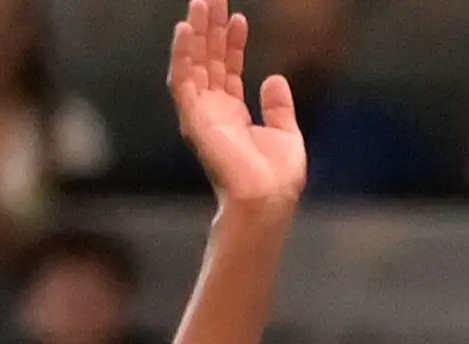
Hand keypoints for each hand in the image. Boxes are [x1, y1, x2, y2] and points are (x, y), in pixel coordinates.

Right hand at [168, 0, 304, 215]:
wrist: (267, 199)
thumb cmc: (276, 179)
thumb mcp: (286, 134)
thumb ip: (278, 107)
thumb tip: (275, 79)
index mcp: (233, 115)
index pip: (229, 69)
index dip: (233, 43)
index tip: (240, 18)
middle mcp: (213, 111)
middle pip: (209, 60)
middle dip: (211, 28)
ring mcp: (201, 113)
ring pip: (194, 63)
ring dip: (196, 32)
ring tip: (201, 2)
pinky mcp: (194, 118)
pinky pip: (182, 79)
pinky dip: (182, 54)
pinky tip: (186, 29)